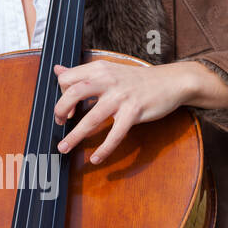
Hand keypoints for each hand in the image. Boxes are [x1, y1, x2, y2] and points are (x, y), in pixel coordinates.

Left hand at [53, 59, 198, 164]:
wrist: (170, 81)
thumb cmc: (137, 79)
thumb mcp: (108, 70)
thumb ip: (82, 73)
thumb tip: (57, 69)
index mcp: (99, 69)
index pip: (68, 79)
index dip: (61, 95)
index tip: (66, 109)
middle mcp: (107, 80)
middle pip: (73, 93)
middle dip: (60, 111)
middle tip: (59, 124)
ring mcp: (121, 96)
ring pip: (91, 118)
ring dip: (75, 136)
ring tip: (63, 148)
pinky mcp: (134, 111)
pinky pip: (115, 134)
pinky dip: (104, 149)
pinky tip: (96, 158)